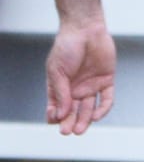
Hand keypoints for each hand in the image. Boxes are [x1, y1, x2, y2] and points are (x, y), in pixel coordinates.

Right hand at [45, 19, 115, 135]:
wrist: (85, 30)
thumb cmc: (66, 47)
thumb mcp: (56, 71)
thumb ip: (60, 93)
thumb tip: (60, 114)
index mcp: (59, 86)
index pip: (56, 107)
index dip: (55, 116)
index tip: (55, 121)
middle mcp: (75, 89)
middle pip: (73, 111)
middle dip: (69, 122)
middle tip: (68, 131)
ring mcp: (91, 86)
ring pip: (88, 108)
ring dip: (84, 120)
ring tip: (80, 129)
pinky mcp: (106, 81)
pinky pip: (106, 99)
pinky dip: (102, 109)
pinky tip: (96, 116)